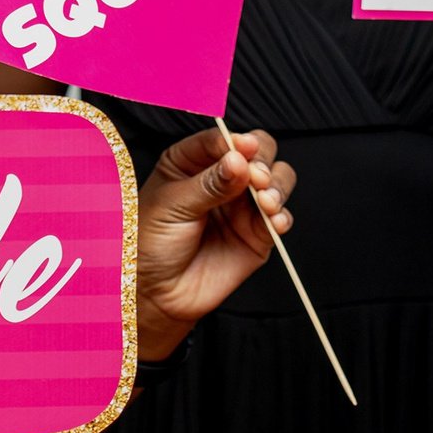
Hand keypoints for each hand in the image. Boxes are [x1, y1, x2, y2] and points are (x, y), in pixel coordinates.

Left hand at [136, 126, 292, 360]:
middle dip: (263, 161)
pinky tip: (273, 220)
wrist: (155, 292)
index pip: (221, 140)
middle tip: (256, 177)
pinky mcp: (257, 233)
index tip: (243, 148)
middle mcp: (221, 179)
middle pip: (259, 153)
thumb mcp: (172, 206)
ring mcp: (241, 205)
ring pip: (277, 179)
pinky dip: (282, 215)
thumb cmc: (149, 243)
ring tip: (265, 200)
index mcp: (190, 162)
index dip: (235, 141)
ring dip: (278, 185)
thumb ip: (209, 184)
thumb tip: (240, 160)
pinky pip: (281, 217)